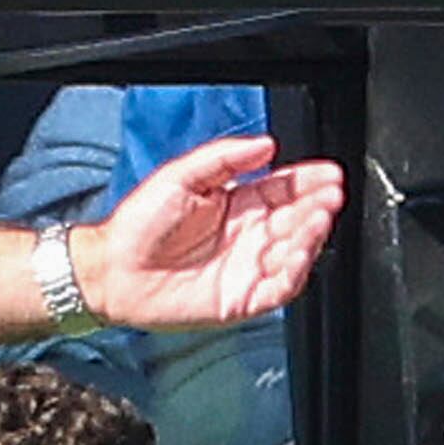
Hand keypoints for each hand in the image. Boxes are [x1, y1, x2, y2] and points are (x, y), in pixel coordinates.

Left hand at [74, 132, 344, 331]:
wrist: (112, 270)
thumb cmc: (138, 225)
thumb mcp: (181, 176)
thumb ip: (224, 158)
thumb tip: (266, 145)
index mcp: (237, 204)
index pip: (284, 190)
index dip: (308, 182)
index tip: (329, 174)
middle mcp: (248, 236)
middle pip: (297, 219)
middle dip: (318, 205)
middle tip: (331, 194)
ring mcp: (248, 268)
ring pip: (296, 252)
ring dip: (312, 234)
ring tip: (319, 216)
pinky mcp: (243, 299)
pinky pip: (281, 287)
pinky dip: (296, 270)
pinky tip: (300, 250)